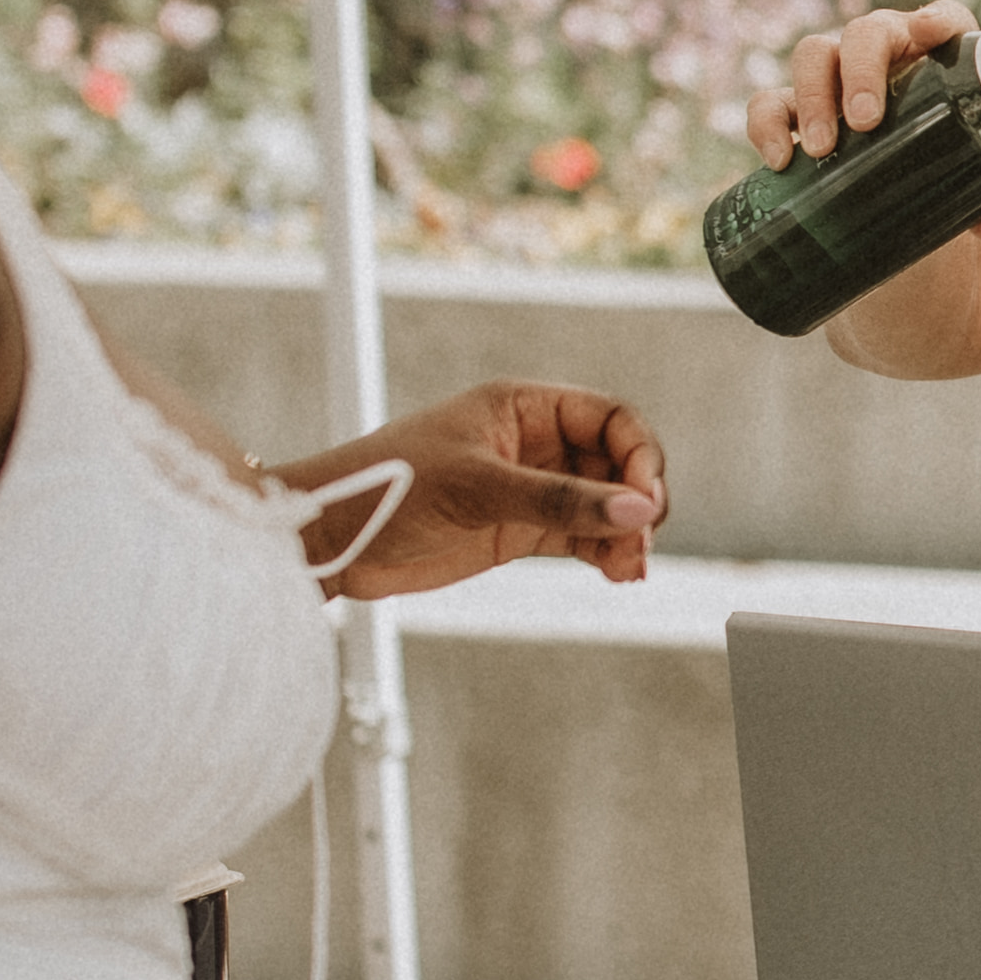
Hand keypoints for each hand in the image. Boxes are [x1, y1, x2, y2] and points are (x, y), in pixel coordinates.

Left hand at [288, 382, 663, 593]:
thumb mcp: (478, 487)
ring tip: (630, 569)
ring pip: (603, 506)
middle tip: (641, 540)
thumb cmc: (391, 487)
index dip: (639, 453)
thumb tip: (636, 509)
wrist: (334, 538)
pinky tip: (618, 573)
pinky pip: (580, 536)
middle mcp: (533, 443)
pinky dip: (604, 553)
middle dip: (636, 501)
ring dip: (625, 534)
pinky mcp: (518, 531)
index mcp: (523, 406)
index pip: (609, 418)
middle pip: (615, 464)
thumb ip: (559, 499)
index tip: (646, 496)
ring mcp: (528, 488)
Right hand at [745, 0, 971, 168]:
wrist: (904, 187)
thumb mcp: (969, 174)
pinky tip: (779, 161)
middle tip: (864, 122)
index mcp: (936, 57)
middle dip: (861, 72)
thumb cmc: (944, 163)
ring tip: (821, 148)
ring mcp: (836, 77)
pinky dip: (767, 125)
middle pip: (865, 33)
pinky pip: (770, 103)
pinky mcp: (798, 110)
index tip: (929, 33)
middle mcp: (884, 54)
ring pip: (813, 56)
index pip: (944, 21)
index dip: (938, 21)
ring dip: (813, 96)